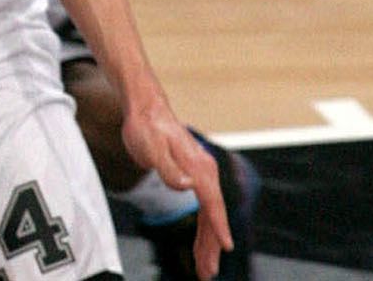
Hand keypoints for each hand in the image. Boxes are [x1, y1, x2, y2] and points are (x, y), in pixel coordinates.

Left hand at [122, 102, 233, 279]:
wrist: (146, 108)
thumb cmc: (147, 127)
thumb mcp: (152, 147)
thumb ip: (168, 168)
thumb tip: (188, 185)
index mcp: (199, 167)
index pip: (212, 202)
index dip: (218, 226)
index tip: (226, 247)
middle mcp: (205, 172)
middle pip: (213, 214)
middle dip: (212, 245)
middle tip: (208, 272)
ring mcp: (200, 175)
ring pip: (209, 215)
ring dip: (208, 242)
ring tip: (204, 268)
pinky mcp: (192, 177)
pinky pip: (202, 209)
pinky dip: (203, 229)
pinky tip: (201, 245)